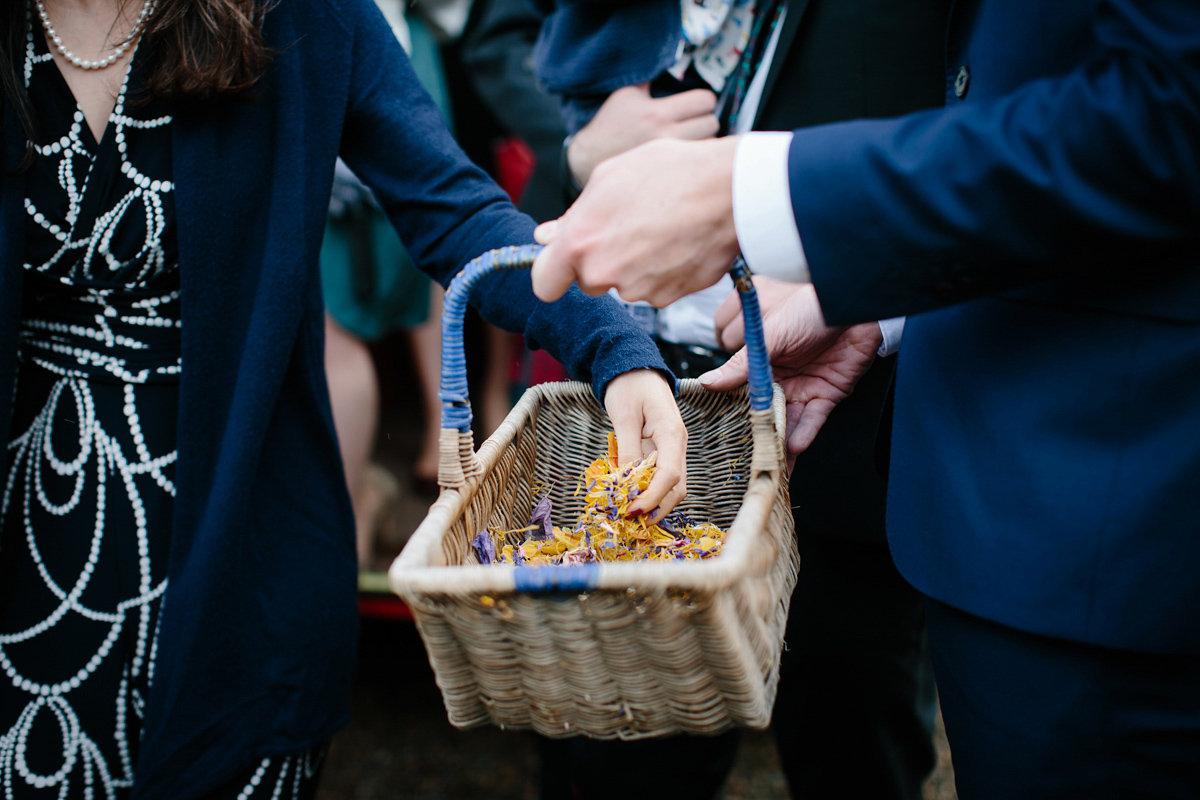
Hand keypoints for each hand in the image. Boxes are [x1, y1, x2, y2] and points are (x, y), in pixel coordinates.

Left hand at [532, 137, 740, 306]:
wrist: (730, 191)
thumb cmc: (671, 173)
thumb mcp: (610, 177)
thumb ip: (573, 215)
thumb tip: (547, 236)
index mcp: (580, 242)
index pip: (543, 284)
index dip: (553, 273)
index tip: (564, 264)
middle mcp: (604, 273)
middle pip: (589, 283)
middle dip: (601, 262)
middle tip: (627, 229)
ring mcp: (638, 289)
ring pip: (625, 284)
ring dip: (635, 265)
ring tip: (659, 228)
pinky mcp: (668, 297)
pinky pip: (655, 288)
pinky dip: (663, 271)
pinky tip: (678, 242)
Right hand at [568, 83, 718, 185]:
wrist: (589, 158)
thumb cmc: (610, 124)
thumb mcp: (626, 94)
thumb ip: (651, 80)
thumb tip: (671, 61)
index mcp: (658, 113)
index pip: (705, 101)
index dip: (704, 100)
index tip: (696, 103)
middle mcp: (666, 136)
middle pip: (712, 124)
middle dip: (706, 119)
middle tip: (695, 121)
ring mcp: (669, 158)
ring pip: (709, 146)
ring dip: (704, 140)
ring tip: (691, 138)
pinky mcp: (668, 171)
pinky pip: (696, 163)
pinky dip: (695, 157)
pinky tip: (684, 154)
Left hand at [603, 368, 687, 521]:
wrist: (635, 368)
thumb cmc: (629, 386)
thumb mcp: (624, 415)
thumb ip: (628, 448)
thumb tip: (627, 482)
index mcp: (672, 433)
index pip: (669, 475)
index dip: (652, 497)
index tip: (631, 511)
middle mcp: (678, 444)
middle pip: (677, 487)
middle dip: (657, 508)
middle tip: (629, 520)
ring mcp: (673, 448)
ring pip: (672, 486)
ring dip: (655, 504)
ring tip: (630, 515)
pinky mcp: (664, 451)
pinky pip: (662, 478)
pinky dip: (650, 492)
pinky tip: (632, 499)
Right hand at [702, 284, 880, 456]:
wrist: (856, 304)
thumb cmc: (811, 305)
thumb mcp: (769, 332)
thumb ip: (740, 363)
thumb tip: (708, 381)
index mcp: (760, 358)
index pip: (741, 389)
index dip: (732, 410)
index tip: (721, 433)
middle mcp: (779, 375)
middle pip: (764, 410)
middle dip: (756, 434)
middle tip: (744, 458)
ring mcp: (803, 386)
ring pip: (788, 420)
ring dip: (781, 442)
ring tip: (770, 463)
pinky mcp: (827, 394)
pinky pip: (814, 418)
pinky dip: (806, 432)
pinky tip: (796, 445)